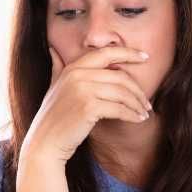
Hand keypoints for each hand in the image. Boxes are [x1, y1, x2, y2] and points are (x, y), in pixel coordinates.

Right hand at [20, 46, 150, 164]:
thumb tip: (52, 50)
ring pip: (122, 93)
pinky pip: (119, 109)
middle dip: (138, 90)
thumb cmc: (52, 116)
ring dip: (138, 104)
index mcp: (72, 68)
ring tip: (144, 113)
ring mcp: (82, 91)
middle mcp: (76, 76)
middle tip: (146, 102)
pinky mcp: (88, 108)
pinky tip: (138, 120)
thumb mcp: (53, 87)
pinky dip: (132, 115)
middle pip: (119, 76)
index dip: (128, 53)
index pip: (105, 53)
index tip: (145, 57)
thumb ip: (57, 67)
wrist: (45, 142)